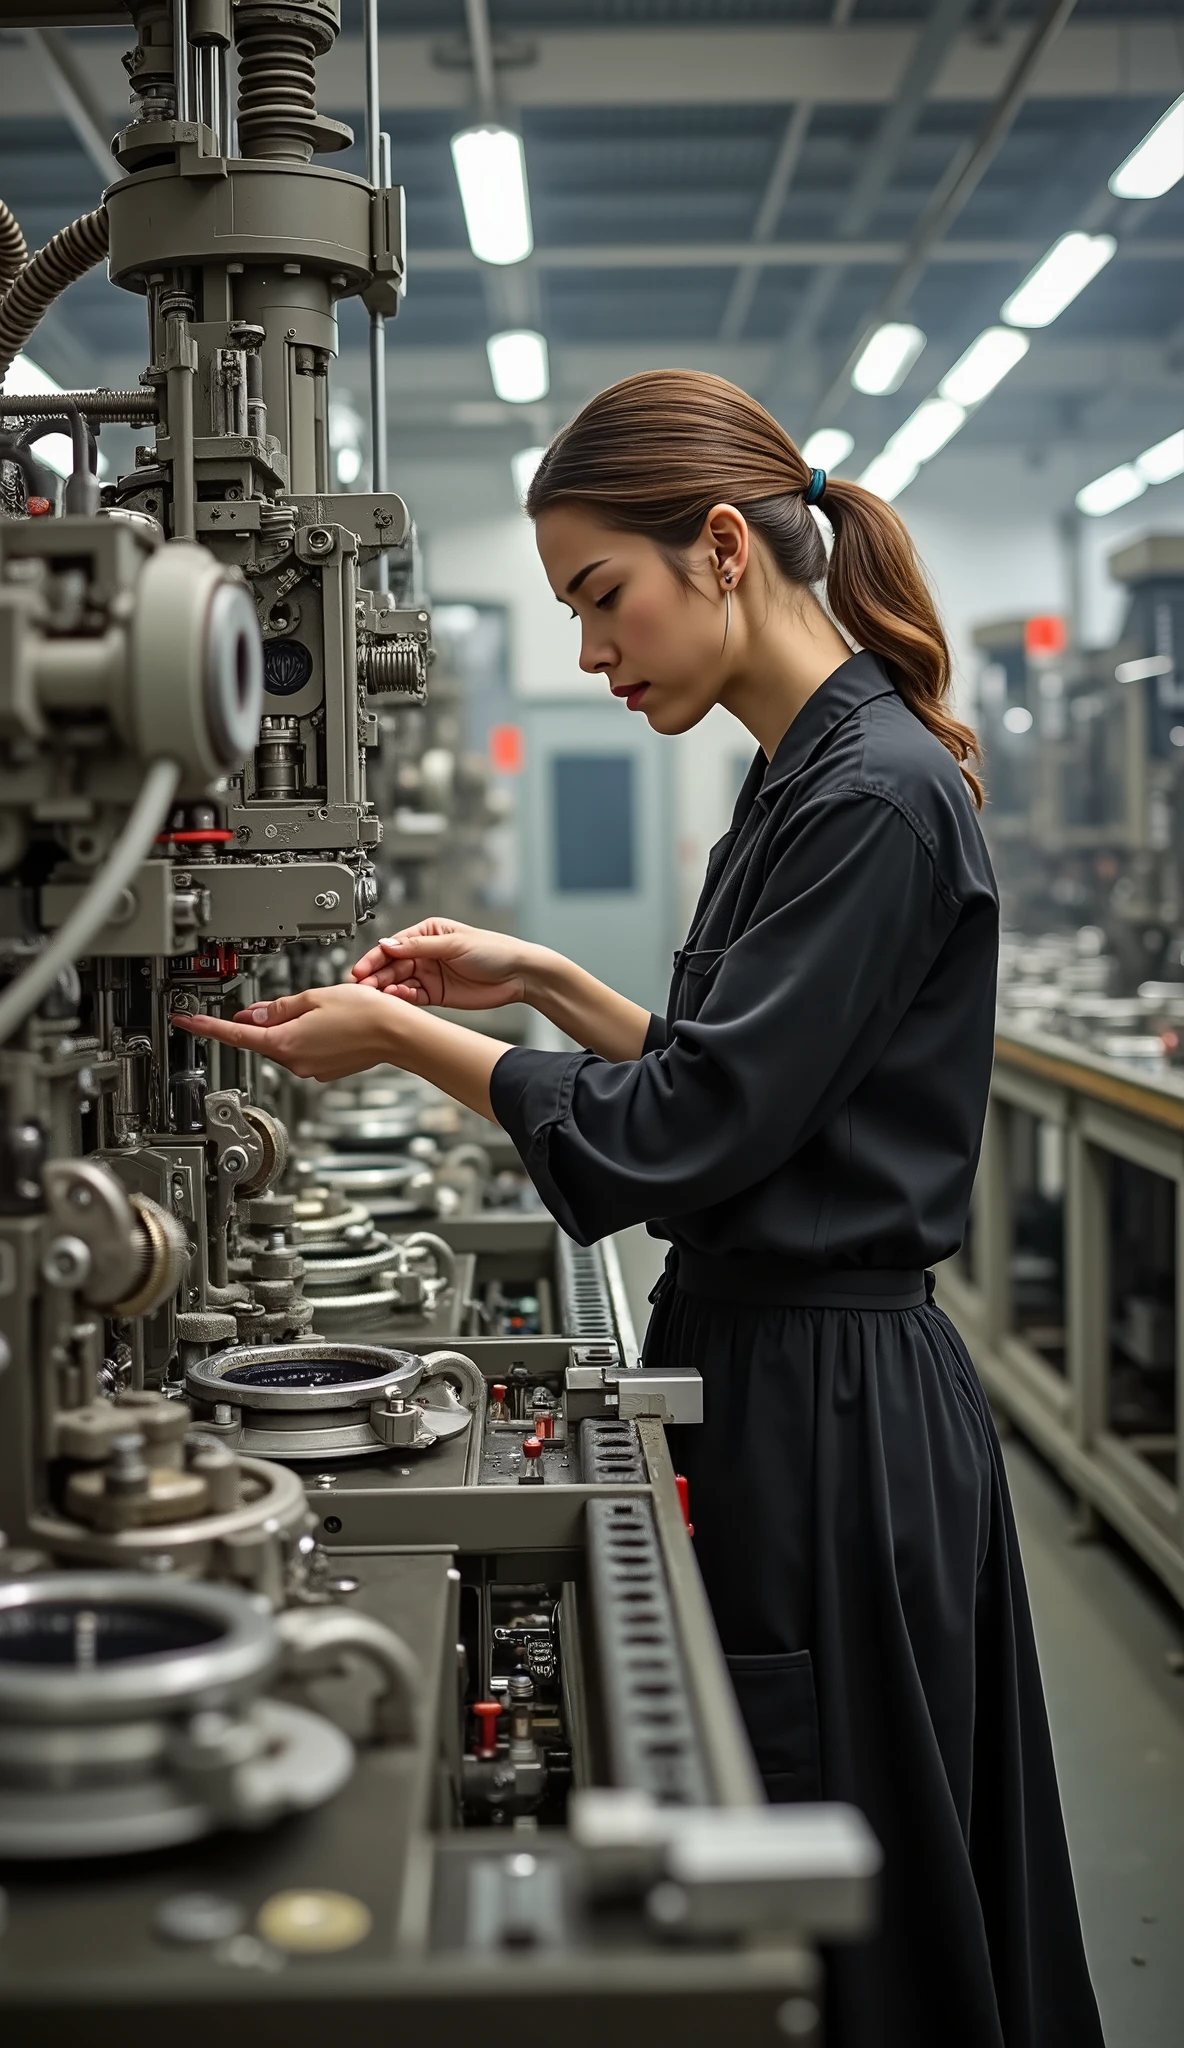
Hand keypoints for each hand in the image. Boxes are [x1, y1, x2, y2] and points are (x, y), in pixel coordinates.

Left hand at [172, 983, 400, 1081]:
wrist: (398, 1034)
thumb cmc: (364, 1014)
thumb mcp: (314, 997)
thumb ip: (279, 1007)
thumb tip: (255, 1016)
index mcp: (285, 1042)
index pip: (235, 1034)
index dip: (207, 1027)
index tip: (188, 1022)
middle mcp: (296, 1061)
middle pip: (264, 1038)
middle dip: (263, 1020)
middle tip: (278, 1003)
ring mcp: (312, 1069)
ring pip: (287, 1043)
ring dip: (292, 1026)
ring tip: (320, 1009)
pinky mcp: (326, 1070)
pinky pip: (306, 1050)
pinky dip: (308, 1036)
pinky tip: (328, 1023)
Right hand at [351, 917, 527, 1010]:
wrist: (518, 975)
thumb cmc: (494, 950)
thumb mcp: (454, 944)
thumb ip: (420, 946)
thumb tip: (389, 945)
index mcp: (428, 933)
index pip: (394, 945)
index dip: (376, 957)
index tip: (362, 969)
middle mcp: (425, 953)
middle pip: (392, 965)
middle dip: (376, 976)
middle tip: (364, 986)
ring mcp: (430, 974)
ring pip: (399, 982)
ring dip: (387, 989)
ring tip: (380, 995)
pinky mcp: (436, 994)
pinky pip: (413, 997)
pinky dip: (403, 999)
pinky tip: (397, 999)